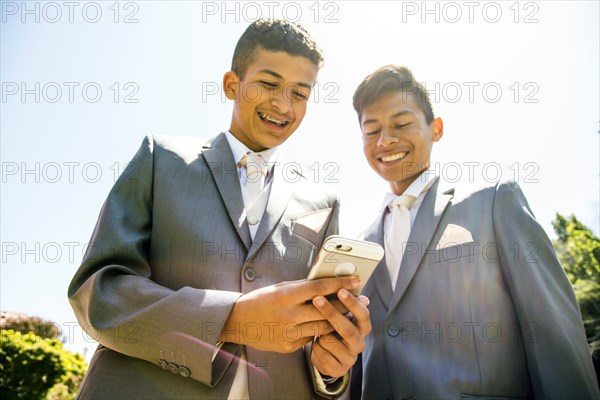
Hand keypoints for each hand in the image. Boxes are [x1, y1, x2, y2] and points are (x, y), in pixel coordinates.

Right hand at [219, 276, 360, 352]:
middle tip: (361, 298)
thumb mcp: (280, 288)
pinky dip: (318, 331)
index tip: (356, 280)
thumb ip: (302, 288)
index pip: (319, 288)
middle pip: (326, 310)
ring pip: (322, 327)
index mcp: (286, 296)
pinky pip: (310, 338)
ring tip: (350, 313)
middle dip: (346, 304)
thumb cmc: (261, 300)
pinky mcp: (288, 346)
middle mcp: (289, 315)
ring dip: (337, 320)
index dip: (340, 284)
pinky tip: (325, 326)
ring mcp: (289, 333)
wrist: (239, 322)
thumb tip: (326, 284)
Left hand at [310, 289, 370, 377]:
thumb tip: (347, 281)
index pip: (363, 314)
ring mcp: (350, 358)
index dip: (352, 302)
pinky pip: (322, 354)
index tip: (341, 290)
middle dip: (331, 313)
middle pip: (347, 328)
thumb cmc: (332, 328)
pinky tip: (316, 346)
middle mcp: (359, 343)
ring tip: (316, 331)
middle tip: (317, 299)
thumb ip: (342, 303)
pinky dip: (315, 347)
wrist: (327, 355)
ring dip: (319, 334)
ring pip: (330, 341)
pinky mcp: (338, 369)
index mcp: (363, 327)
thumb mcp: (339, 315)